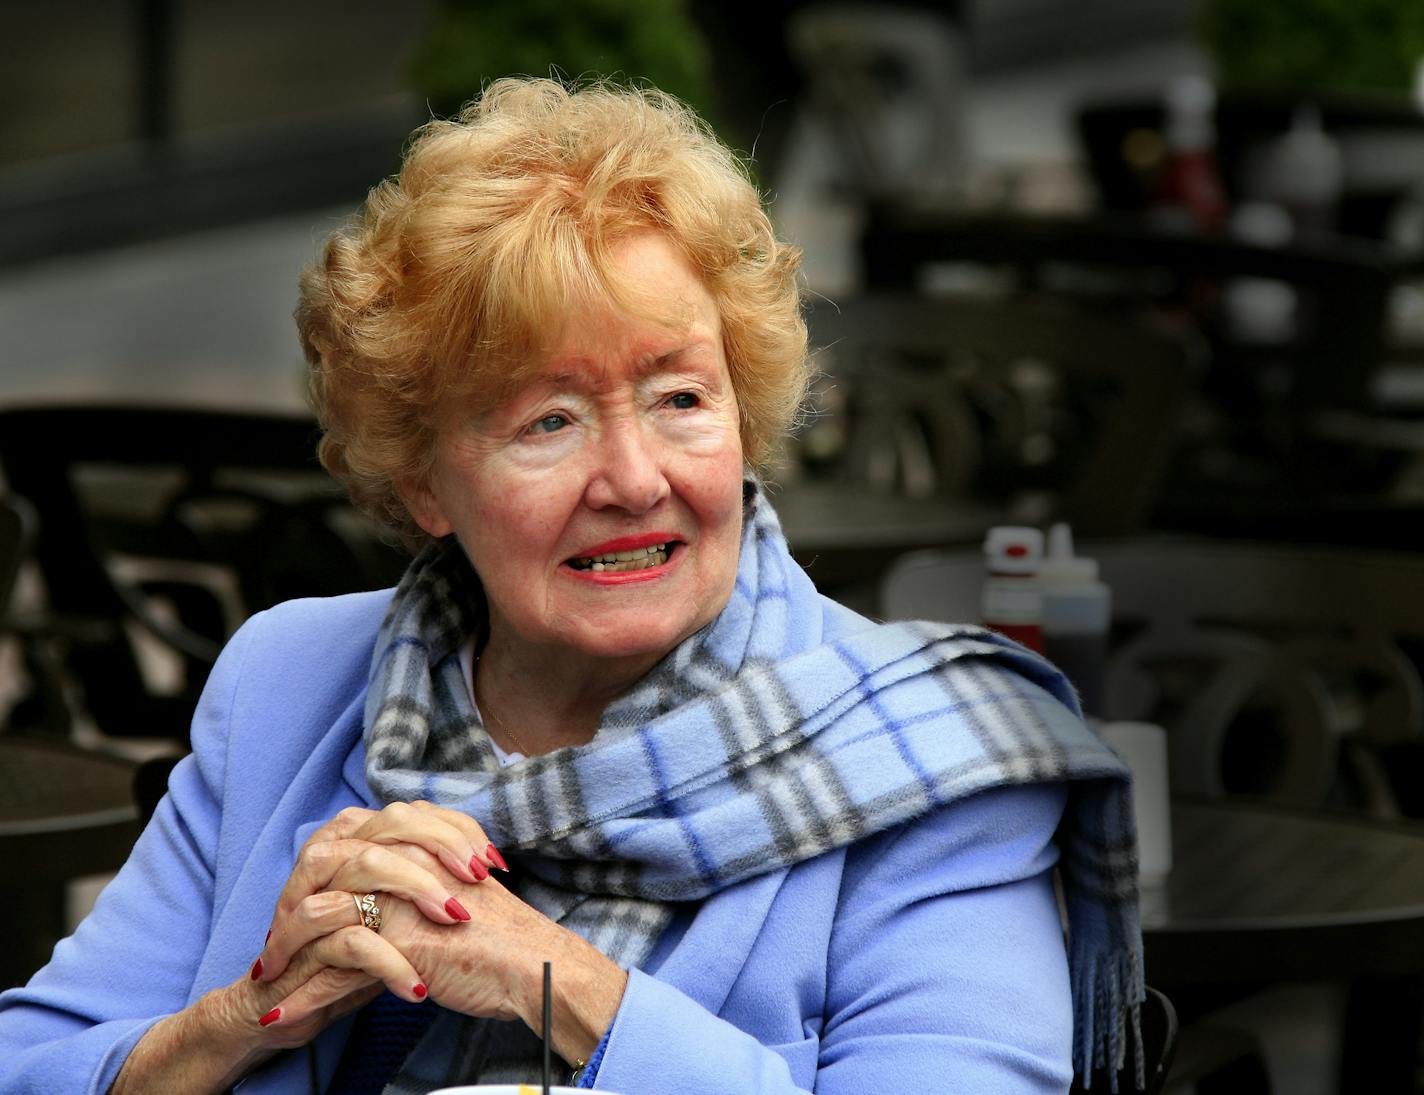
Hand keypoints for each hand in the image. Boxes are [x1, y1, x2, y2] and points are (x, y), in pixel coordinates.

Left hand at [275, 801, 625, 1065]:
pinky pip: (333, 968)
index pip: (344, 850)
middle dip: (287, 914)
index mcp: (416, 843)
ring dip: (286, 955)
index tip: (294, 913)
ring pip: (319, 922)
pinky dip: (302, 996)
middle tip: (268, 948)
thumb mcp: (453, 893)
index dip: (313, 880)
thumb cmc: (503, 937)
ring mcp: (397, 897)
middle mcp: (402, 860)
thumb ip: (418, 881)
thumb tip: (379, 895)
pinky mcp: (396, 939)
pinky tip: (279, 1016)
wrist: (534, 963)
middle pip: (321, 877)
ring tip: (265, 984)